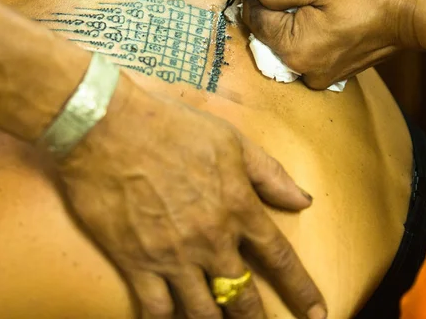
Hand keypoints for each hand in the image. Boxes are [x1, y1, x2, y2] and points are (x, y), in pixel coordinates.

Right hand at [57, 73, 324, 318]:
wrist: (107, 128)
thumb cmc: (170, 126)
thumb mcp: (230, 140)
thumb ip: (269, 173)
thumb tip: (303, 200)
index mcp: (238, 207)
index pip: (280, 259)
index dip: (302, 290)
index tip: (318, 313)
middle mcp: (211, 239)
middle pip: (243, 297)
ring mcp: (173, 256)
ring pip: (203, 312)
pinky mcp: (136, 263)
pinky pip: (156, 310)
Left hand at [241, 0, 425, 88]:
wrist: (419, 9)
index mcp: (294, 49)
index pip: (254, 17)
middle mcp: (303, 69)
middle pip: (269, 28)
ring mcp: (320, 71)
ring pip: (288, 35)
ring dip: (287, 7)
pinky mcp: (334, 67)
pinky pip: (307, 42)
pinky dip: (306, 21)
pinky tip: (316, 0)